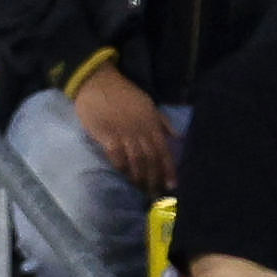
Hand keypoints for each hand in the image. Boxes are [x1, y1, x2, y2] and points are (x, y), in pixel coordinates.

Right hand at [69, 60, 175, 192]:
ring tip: (140, 189)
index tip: (172, 185)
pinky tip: (123, 175)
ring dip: (139, 177)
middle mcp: (141, 130)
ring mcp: (124, 134)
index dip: (168, 169)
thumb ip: (162, 121)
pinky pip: (117, 157)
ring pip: (136, 161)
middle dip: (154, 178)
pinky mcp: (107, 136)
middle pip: (151, 159)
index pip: (163, 150)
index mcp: (152, 122)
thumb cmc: (123, 94)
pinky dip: (122, 168)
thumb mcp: (148, 103)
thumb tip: (178, 136)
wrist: (98, 83)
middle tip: (154, 194)